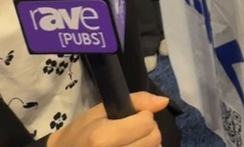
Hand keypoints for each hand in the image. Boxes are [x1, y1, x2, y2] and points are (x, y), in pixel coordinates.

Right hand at [46, 92, 168, 146]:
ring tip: (130, 142)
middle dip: (148, 131)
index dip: (142, 116)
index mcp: (103, 138)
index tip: (130, 117)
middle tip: (131, 131)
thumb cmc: (80, 134)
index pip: (146, 123)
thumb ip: (135, 102)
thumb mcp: (99, 111)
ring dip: (148, 144)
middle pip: (154, 139)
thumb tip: (163, 102)